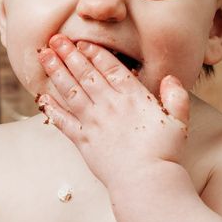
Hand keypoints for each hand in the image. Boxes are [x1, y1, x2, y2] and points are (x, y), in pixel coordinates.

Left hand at [36, 35, 188, 188]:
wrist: (146, 182)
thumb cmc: (165, 153)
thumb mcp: (179, 121)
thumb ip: (176, 96)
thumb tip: (171, 77)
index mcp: (133, 97)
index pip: (111, 68)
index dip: (95, 53)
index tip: (82, 42)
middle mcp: (110, 105)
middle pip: (86, 73)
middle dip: (69, 54)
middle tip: (55, 39)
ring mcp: (94, 123)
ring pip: (71, 91)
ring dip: (56, 72)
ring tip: (44, 56)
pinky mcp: (83, 141)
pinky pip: (63, 121)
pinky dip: (52, 108)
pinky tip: (42, 97)